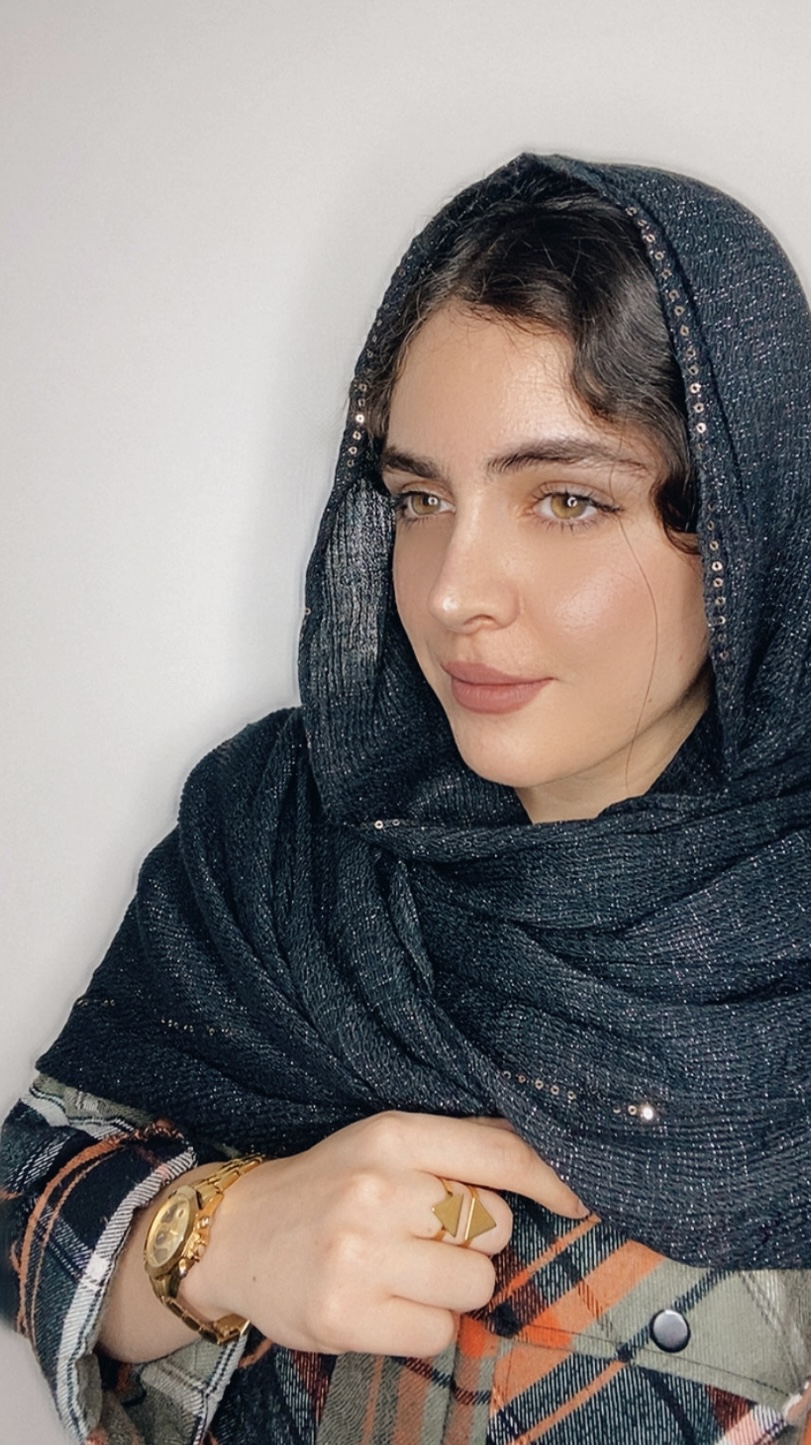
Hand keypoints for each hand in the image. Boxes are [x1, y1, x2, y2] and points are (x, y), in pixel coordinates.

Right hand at [183, 1111, 585, 1356]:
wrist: (232, 1236)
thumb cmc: (326, 1188)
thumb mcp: (381, 1145)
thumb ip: (454, 1149)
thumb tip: (543, 1159)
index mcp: (392, 1136)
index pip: (499, 1152)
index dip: (551, 1178)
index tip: (580, 1199)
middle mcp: (378, 1188)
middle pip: (494, 1228)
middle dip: (475, 1241)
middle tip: (425, 1238)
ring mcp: (361, 1253)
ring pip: (475, 1286)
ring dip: (453, 1290)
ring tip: (405, 1274)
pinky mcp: (347, 1314)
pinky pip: (439, 1333)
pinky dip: (424, 1326)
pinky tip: (387, 1305)